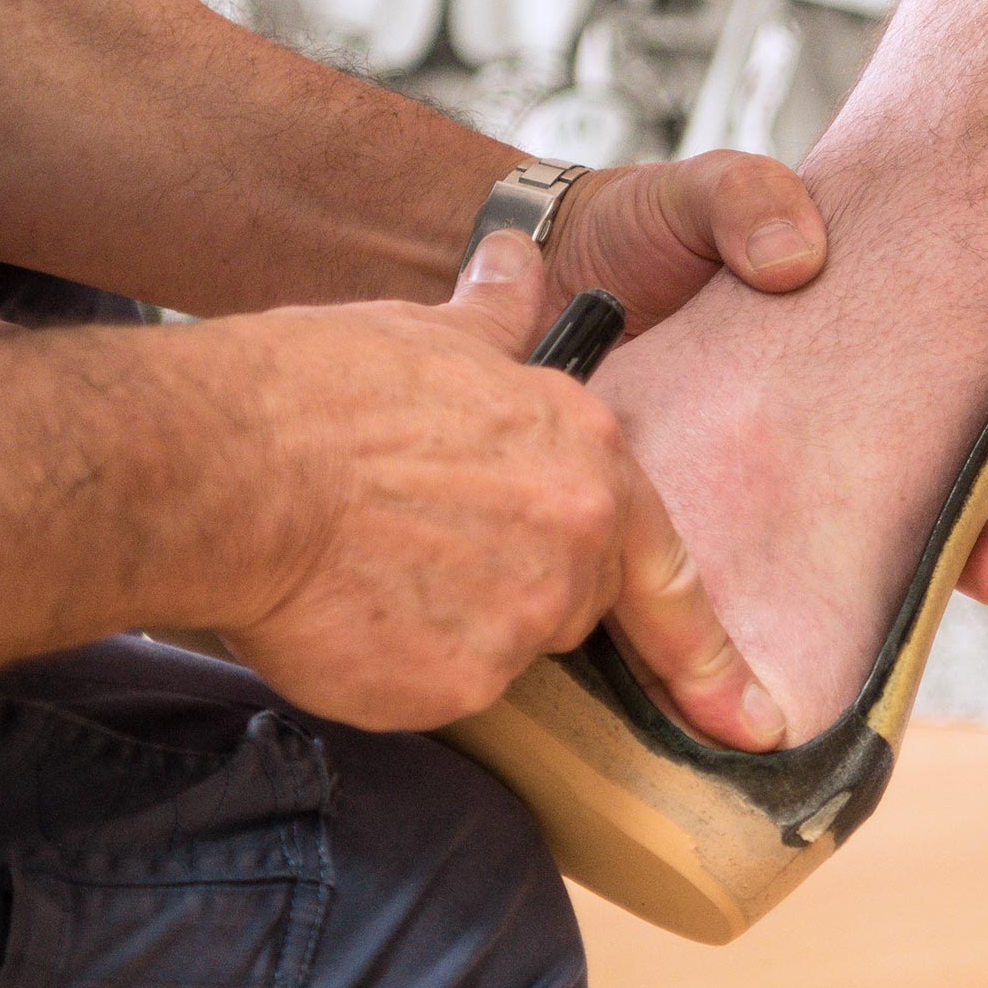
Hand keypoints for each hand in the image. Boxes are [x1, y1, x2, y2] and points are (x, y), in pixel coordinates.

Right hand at [0, 244, 782, 745]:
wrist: (231, 466)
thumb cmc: (322, 390)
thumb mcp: (430, 333)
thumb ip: (497, 319)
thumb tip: (518, 263)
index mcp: (588, 457)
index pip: (671, 576)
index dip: (711, 661)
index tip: (756, 724)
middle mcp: (575, 546)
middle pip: (569, 605)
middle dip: (511, 586)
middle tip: (418, 539)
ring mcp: (518, 624)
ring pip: (498, 652)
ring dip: (448, 626)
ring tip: (368, 559)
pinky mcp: (451, 686)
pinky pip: (435, 694)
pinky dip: (394, 667)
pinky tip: (343, 608)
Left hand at [543, 156, 987, 606]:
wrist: (537, 297)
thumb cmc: (631, 237)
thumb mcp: (692, 194)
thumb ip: (745, 198)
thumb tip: (804, 253)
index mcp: (875, 302)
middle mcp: (861, 385)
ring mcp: (814, 459)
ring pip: (933, 509)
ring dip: (985, 540)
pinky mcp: (758, 523)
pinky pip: (838, 570)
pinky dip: (880, 597)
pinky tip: (895, 616)